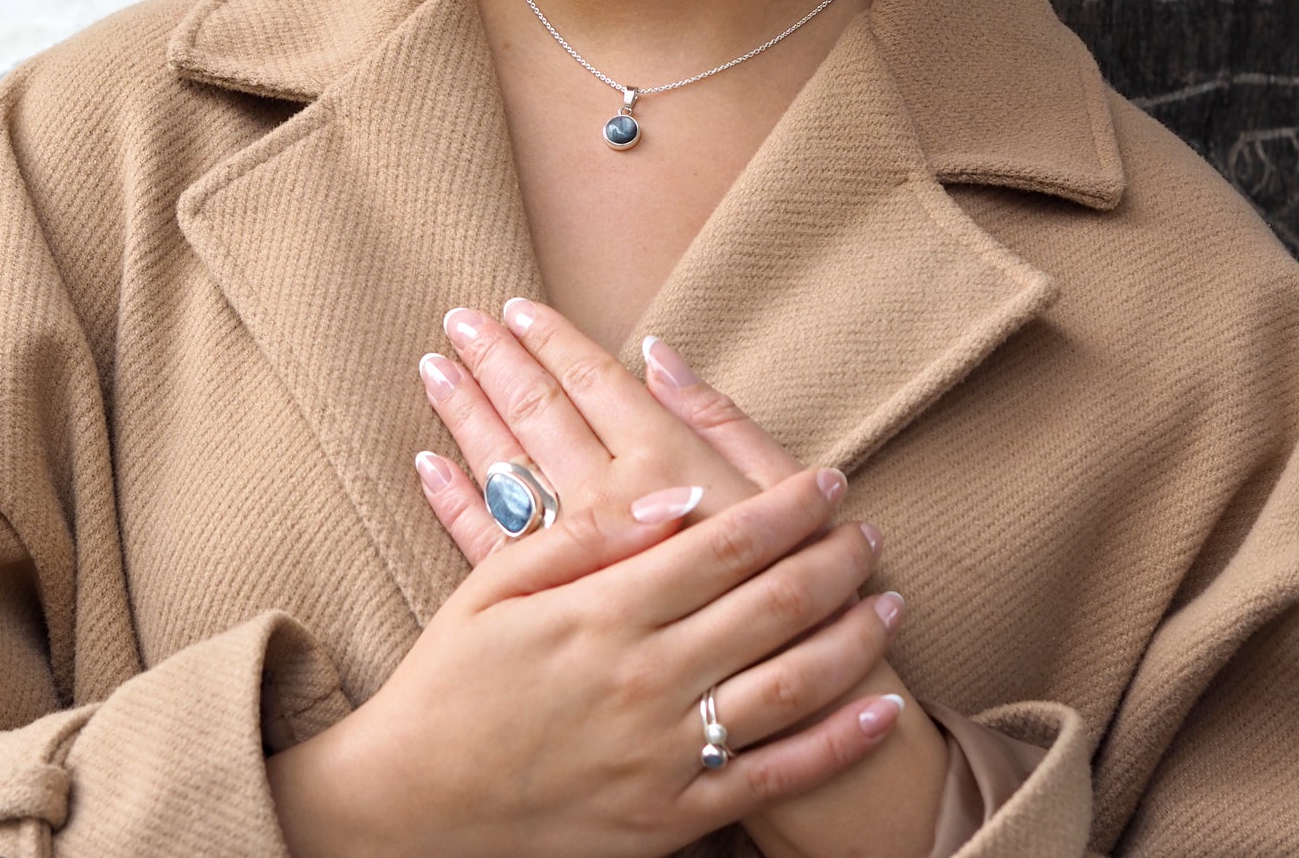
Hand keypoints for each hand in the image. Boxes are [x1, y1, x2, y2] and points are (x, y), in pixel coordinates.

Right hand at [417, 300, 947, 857]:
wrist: (407, 812)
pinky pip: (772, 778)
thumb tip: (673, 491)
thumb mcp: (494, 587)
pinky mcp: (670, 818)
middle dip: (834, 559)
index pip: (722, 545)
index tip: (828, 480)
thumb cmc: (448, 683)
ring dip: (853, 637)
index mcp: (603, 613)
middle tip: (870, 529)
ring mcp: (663, 753)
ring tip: (890, 601)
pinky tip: (878, 710)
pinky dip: (837, 744)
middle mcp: (645, 678)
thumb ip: (585, 534)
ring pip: (788, 685)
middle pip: (771, 605)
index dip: (786, 508)